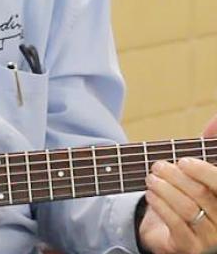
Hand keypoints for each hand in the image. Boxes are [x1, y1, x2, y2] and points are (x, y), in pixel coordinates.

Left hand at [139, 114, 216, 253]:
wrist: (168, 228)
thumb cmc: (185, 193)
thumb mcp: (195, 170)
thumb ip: (207, 146)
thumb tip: (215, 120)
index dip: (203, 171)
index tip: (183, 161)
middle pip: (200, 194)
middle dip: (174, 176)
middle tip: (157, 166)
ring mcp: (209, 239)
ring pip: (186, 208)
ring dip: (164, 189)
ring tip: (150, 178)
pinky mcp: (189, 248)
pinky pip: (176, 225)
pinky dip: (160, 205)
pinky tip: (151, 194)